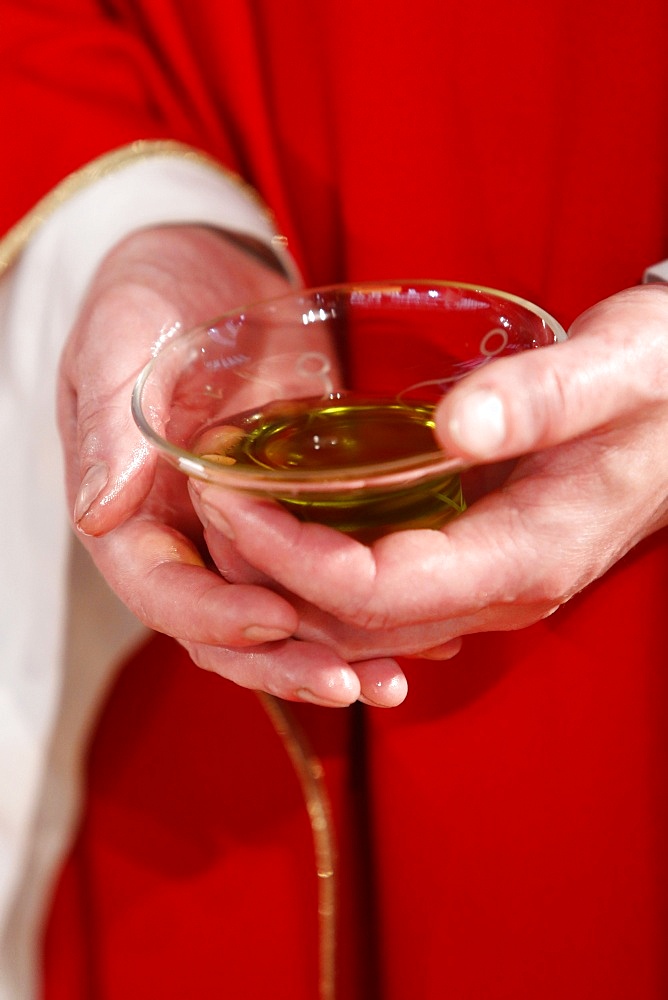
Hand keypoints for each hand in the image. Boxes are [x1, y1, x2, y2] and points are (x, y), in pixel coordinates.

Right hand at [58, 225, 406, 706]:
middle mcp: (186, 539)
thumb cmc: (149, 299)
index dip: (214, 616)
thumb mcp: (118, 342)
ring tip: (398, 676)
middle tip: (351, 684)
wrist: (206, 274)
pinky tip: (425, 627)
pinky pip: (327, 574)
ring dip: (334, 652)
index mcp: (131, 514)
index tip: (276, 618)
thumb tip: (99, 509)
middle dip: (285, 661)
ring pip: (282, 614)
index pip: (162, 592)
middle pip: (227, 628)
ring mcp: (242, 533)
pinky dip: (367, 606)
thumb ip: (108, 424)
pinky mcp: (296, 513)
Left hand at [193, 284, 667, 653]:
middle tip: (205, 497)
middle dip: (267, 573)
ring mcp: (485, 584)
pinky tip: (284, 516)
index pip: (377, 592)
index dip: (291, 556)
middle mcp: (498, 590)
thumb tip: (455, 427)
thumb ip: (539, 400)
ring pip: (359, 620)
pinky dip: (321, 566)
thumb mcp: (613, 372)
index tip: (228, 495)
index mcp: (524, 556)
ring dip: (285, 577)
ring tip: (226, 505)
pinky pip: (380, 592)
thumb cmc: (660, 381)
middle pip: (352, 623)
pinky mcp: (475, 562)